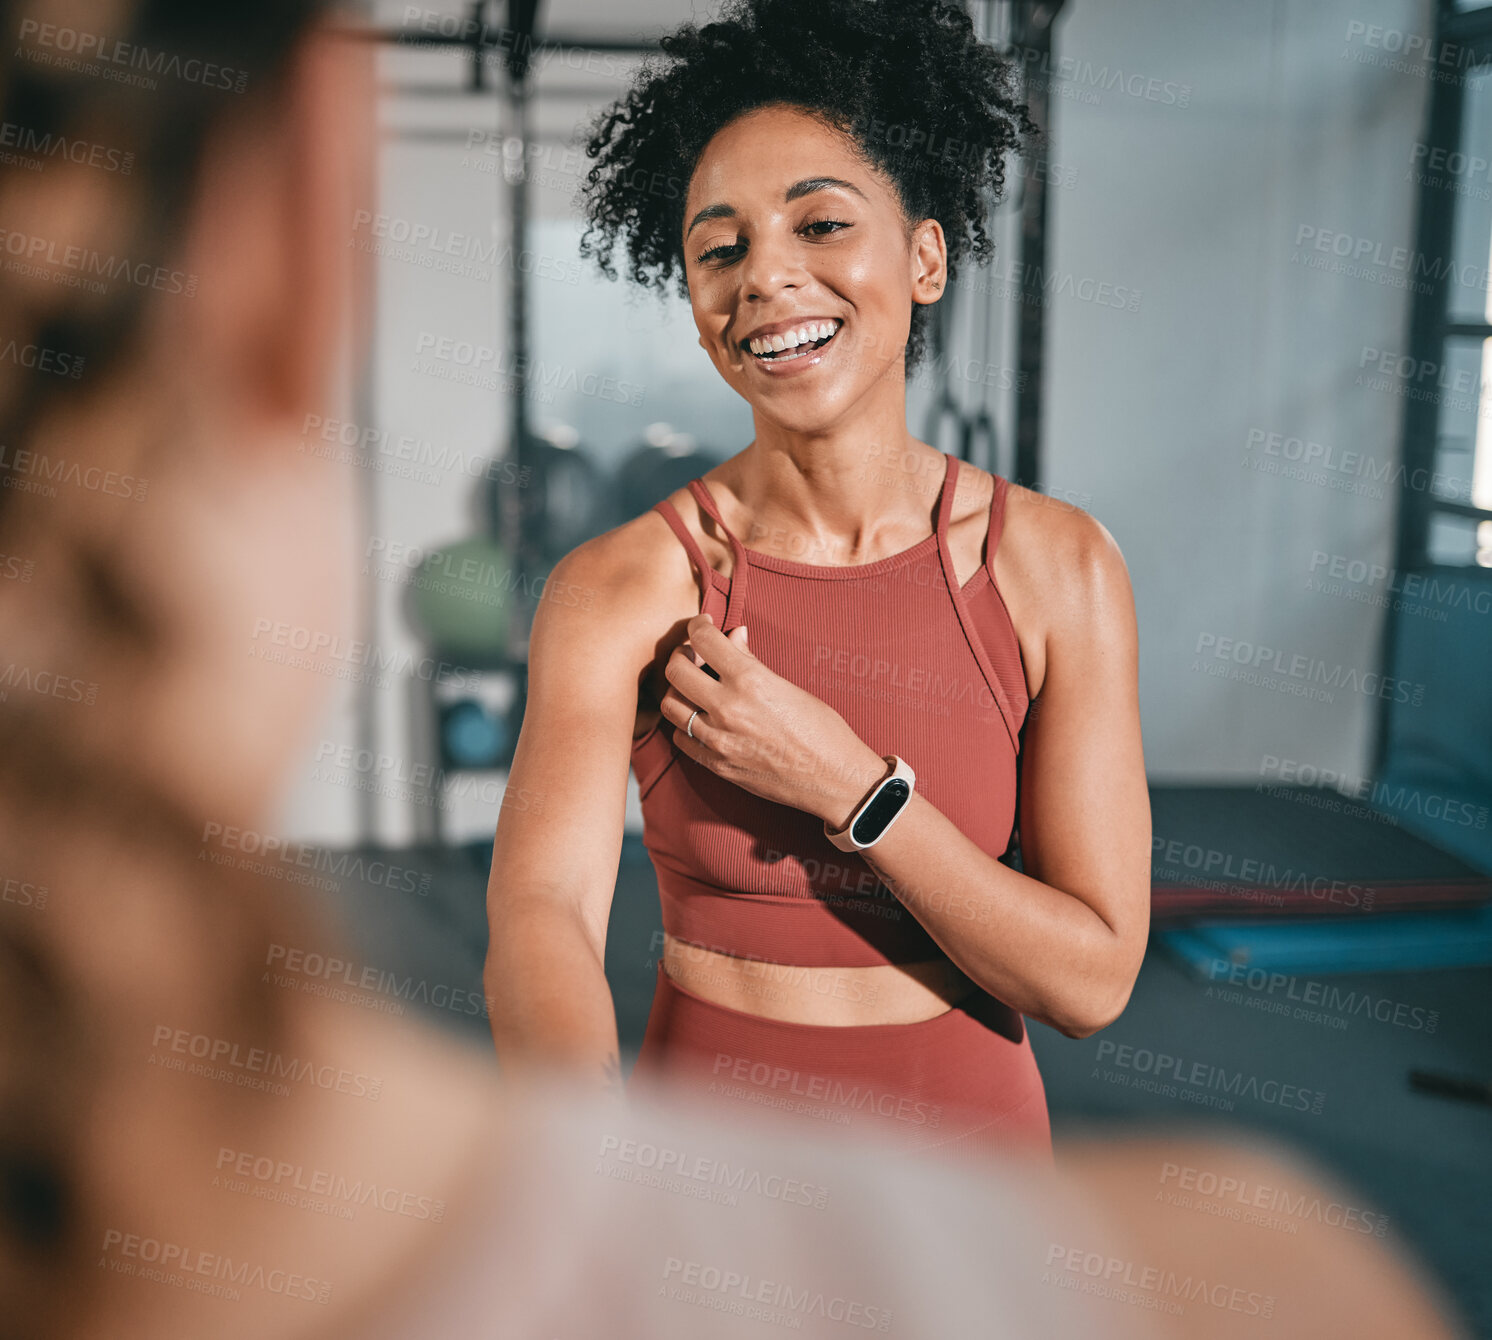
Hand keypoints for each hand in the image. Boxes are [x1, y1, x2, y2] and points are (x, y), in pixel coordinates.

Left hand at [661, 613, 887, 823]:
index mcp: (750, 681)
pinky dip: (684, 723)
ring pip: (671, 705)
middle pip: (675, 670)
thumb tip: (734, 636)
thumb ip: (751, 661)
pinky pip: (681, 738)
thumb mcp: (788, 686)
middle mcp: (727, 709)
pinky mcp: (716, 765)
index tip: (702, 625)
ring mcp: (718, 740)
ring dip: (678, 690)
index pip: (703, 640)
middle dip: (681, 655)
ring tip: (694, 686)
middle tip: (693, 654)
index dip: (698, 626)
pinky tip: (700, 717)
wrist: (834, 779)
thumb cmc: (822, 729)